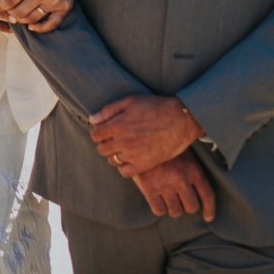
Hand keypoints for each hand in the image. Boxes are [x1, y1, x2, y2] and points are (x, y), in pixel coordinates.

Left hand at [0, 0, 82, 31]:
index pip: (9, 1)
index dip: (0, 5)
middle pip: (19, 12)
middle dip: (9, 14)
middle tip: (7, 11)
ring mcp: (54, 1)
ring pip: (32, 19)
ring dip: (21, 20)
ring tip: (17, 15)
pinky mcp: (64, 7)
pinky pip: (51, 24)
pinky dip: (40, 28)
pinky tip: (31, 26)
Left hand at [90, 95, 205, 176]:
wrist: (181, 119)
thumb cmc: (156, 107)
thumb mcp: (130, 101)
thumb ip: (109, 110)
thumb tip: (92, 119)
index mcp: (118, 125)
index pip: (95, 135)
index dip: (98, 132)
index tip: (105, 130)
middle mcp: (123, 141)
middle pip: (101, 149)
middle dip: (105, 143)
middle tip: (115, 138)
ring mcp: (133, 155)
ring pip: (112, 160)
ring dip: (114, 154)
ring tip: (123, 147)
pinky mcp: (144, 164)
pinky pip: (124, 172)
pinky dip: (123, 167)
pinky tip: (129, 158)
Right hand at [130, 150, 215, 222]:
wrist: (139, 138)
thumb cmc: (164, 145)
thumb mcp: (183, 151)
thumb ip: (193, 168)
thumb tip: (201, 187)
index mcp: (192, 168)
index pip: (207, 195)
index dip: (210, 209)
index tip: (208, 217)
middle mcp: (180, 178)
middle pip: (192, 207)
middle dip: (187, 206)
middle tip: (182, 200)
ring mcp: (164, 184)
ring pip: (175, 211)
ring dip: (173, 208)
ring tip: (169, 198)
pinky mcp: (149, 188)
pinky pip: (159, 210)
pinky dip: (160, 208)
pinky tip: (158, 200)